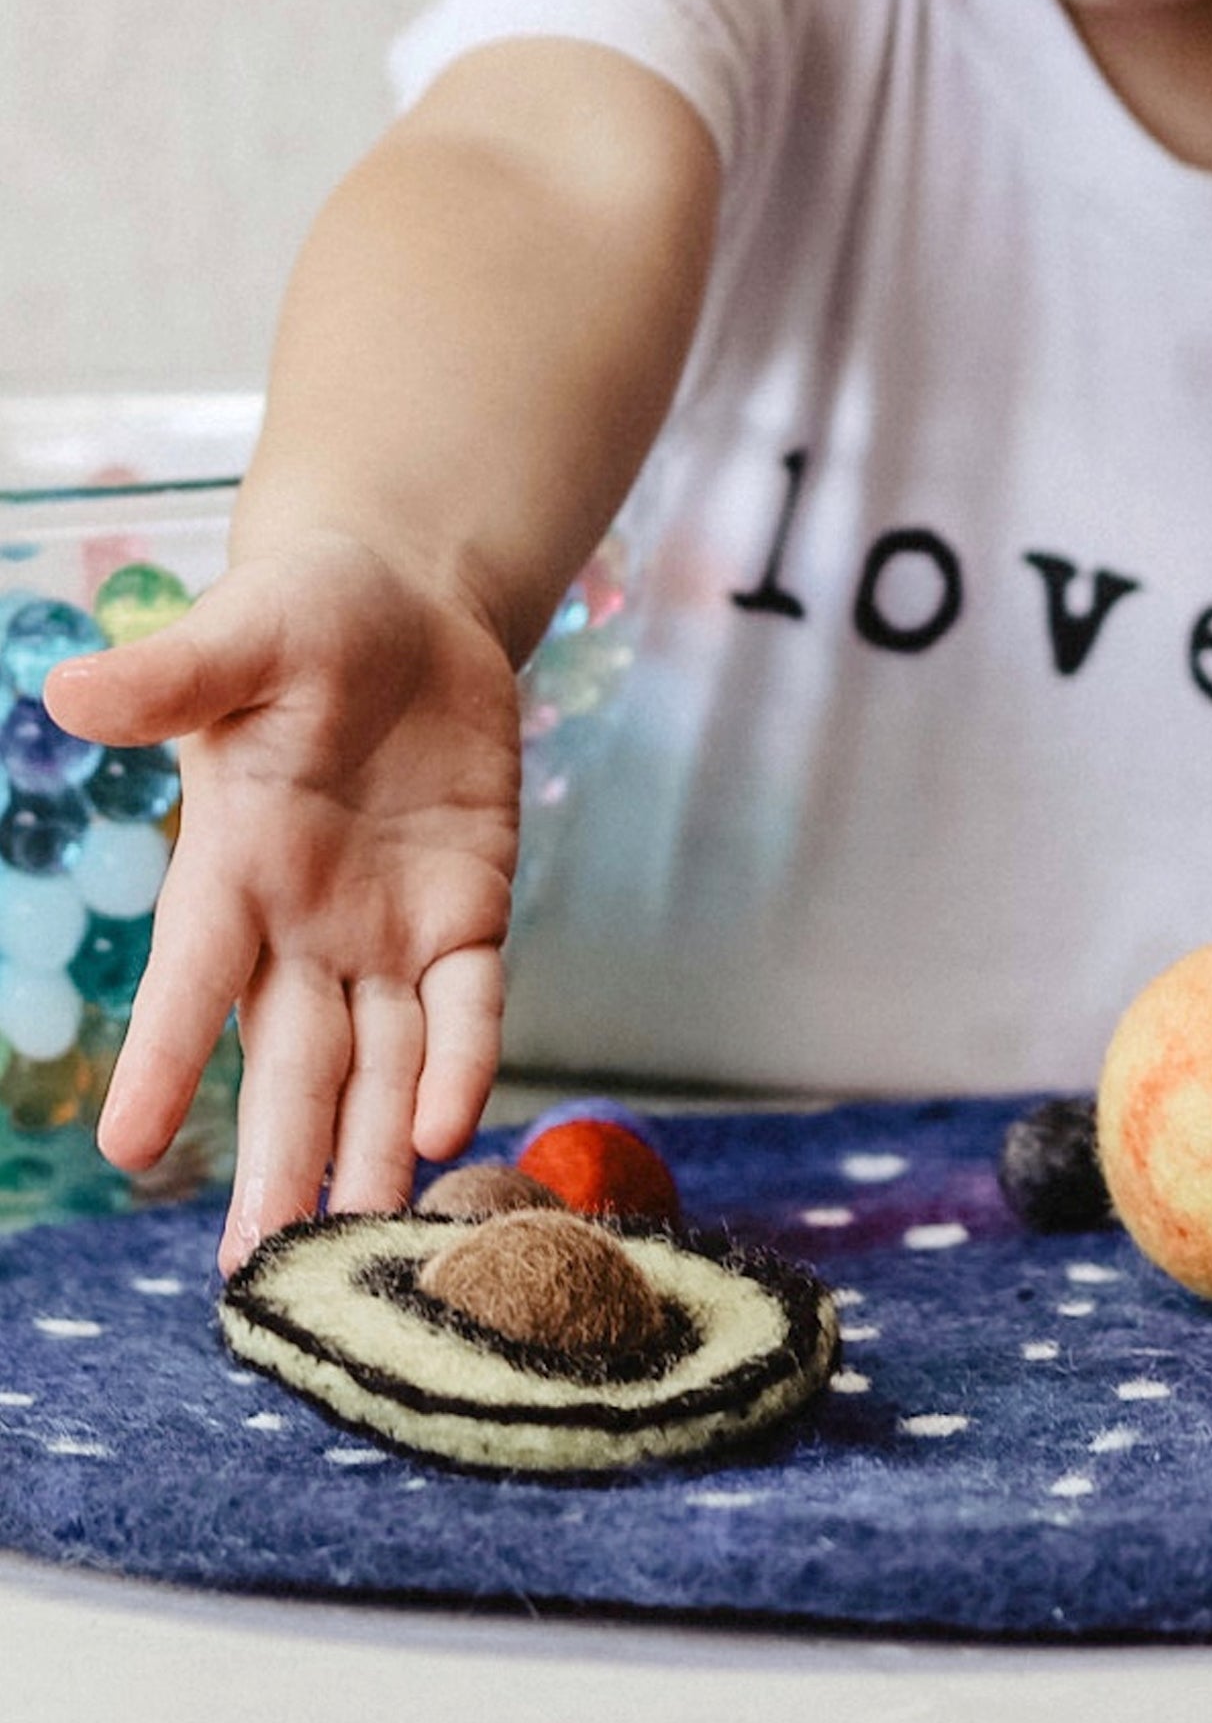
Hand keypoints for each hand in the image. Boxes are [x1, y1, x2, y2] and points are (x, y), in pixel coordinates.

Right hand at [43, 533, 522, 1269]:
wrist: (407, 608)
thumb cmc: (305, 620)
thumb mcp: (243, 634)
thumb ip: (172, 677)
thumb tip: (71, 689)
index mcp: (233, 865)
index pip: (195, 976)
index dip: (169, 1053)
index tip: (131, 1145)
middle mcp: (300, 923)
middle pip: (289, 1058)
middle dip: (277, 1158)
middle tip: (259, 1274)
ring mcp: (384, 929)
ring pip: (379, 1061)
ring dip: (371, 1148)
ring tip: (364, 1246)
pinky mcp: (466, 912)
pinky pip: (470, 1003)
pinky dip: (466, 1061)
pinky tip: (455, 1130)